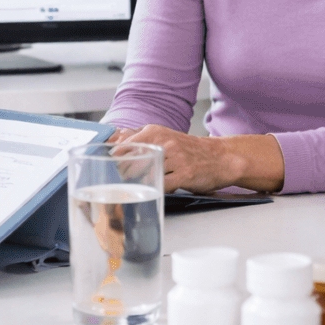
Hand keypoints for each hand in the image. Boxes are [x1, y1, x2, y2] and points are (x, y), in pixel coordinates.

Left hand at [116, 125, 283, 192]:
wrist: (220, 157)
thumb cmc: (189, 150)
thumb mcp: (164, 136)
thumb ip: (139, 138)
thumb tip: (114, 139)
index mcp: (154, 131)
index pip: (122, 146)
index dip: (111, 162)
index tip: (105, 171)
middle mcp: (163, 142)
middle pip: (128, 162)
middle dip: (120, 177)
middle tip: (116, 187)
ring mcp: (175, 158)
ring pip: (143, 175)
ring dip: (135, 186)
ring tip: (130, 192)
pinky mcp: (184, 174)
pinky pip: (161, 185)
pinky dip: (154, 191)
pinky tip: (153, 192)